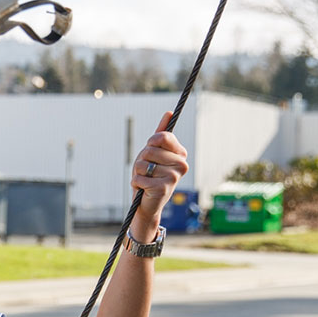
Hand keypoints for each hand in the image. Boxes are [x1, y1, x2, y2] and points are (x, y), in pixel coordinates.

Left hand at [130, 111, 188, 234]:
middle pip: (149, 150)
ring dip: (137, 173)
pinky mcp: (163, 188)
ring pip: (142, 164)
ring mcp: (174, 177)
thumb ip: (161, 135)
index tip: (151, 152)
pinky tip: (144, 189)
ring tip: (145, 180)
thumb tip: (169, 113)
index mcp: (181, 153)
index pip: (162, 137)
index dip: (150, 143)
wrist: (147, 203)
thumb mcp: (153, 153)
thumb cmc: (150, 175)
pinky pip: (139, 177)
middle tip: (147, 171)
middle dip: (141, 160)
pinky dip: (136, 183)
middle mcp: (181, 164)